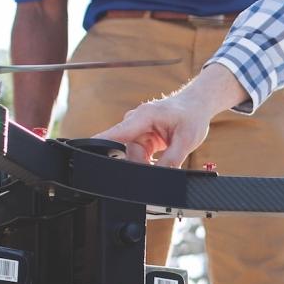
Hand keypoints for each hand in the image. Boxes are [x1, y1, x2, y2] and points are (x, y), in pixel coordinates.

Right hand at [95, 64, 247, 167]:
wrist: (196, 106)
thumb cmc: (191, 116)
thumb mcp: (187, 140)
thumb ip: (171, 160)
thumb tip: (161, 177)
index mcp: (143, 117)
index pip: (116, 133)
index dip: (100, 144)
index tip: (87, 154)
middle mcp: (135, 122)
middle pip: (127, 152)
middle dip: (142, 164)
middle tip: (162, 166)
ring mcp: (136, 130)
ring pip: (133, 157)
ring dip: (148, 163)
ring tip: (168, 156)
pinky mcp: (140, 137)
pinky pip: (138, 155)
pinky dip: (149, 161)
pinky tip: (162, 156)